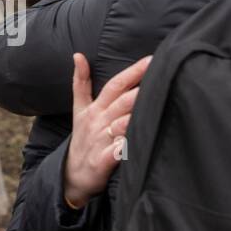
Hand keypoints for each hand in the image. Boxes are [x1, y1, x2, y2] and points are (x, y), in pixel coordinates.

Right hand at [63, 53, 152, 208]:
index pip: (115, 85)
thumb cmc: (82, 139)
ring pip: (120, 126)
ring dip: (133, 117)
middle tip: (159, 76)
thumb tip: (78, 55)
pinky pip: (115, 153)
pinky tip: (136, 143)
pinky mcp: (101, 163)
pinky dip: (123, 148)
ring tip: (153, 106)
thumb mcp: (78, 109)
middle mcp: (99, 122)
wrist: (71, 175)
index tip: (151, 59)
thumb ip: (80, 82)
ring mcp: (100, 142)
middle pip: (121, 102)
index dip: (132, 72)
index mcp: (96, 108)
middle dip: (138, 90)